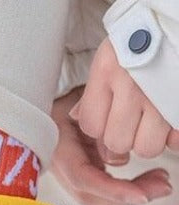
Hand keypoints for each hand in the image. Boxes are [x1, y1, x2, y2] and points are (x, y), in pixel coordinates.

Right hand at [50, 87, 171, 204]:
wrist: (50, 109)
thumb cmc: (68, 102)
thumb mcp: (84, 104)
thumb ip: (100, 123)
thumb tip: (119, 152)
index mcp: (59, 150)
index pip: (83, 179)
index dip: (112, 190)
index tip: (141, 196)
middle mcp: (61, 169)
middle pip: (91, 197)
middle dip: (127, 196)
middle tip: (161, 187)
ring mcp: (69, 176)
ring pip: (98, 199)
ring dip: (130, 195)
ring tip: (158, 183)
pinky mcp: (81, 177)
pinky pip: (103, 191)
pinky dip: (126, 190)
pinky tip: (147, 182)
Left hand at [71, 37, 178, 158]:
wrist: (173, 18)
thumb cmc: (141, 39)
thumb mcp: (109, 57)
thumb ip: (92, 91)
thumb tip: (75, 116)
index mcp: (108, 71)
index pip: (90, 126)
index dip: (98, 126)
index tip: (107, 114)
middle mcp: (133, 85)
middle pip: (117, 143)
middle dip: (122, 137)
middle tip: (131, 120)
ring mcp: (161, 95)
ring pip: (146, 147)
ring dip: (147, 139)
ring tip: (151, 119)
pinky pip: (174, 140)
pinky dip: (171, 136)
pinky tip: (167, 121)